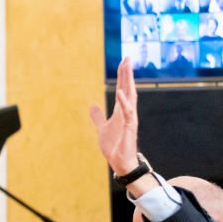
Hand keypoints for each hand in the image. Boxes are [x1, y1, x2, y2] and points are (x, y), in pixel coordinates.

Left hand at [89, 58, 138, 176]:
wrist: (120, 162)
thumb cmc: (114, 146)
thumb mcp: (101, 128)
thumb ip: (97, 117)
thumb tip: (92, 106)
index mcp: (120, 111)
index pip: (122, 89)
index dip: (122, 76)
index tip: (123, 62)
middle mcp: (127, 112)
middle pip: (128, 89)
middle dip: (127, 74)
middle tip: (127, 58)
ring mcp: (129, 119)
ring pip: (130, 97)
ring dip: (128, 83)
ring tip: (127, 69)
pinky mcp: (129, 128)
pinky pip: (127, 113)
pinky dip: (124, 102)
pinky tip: (120, 92)